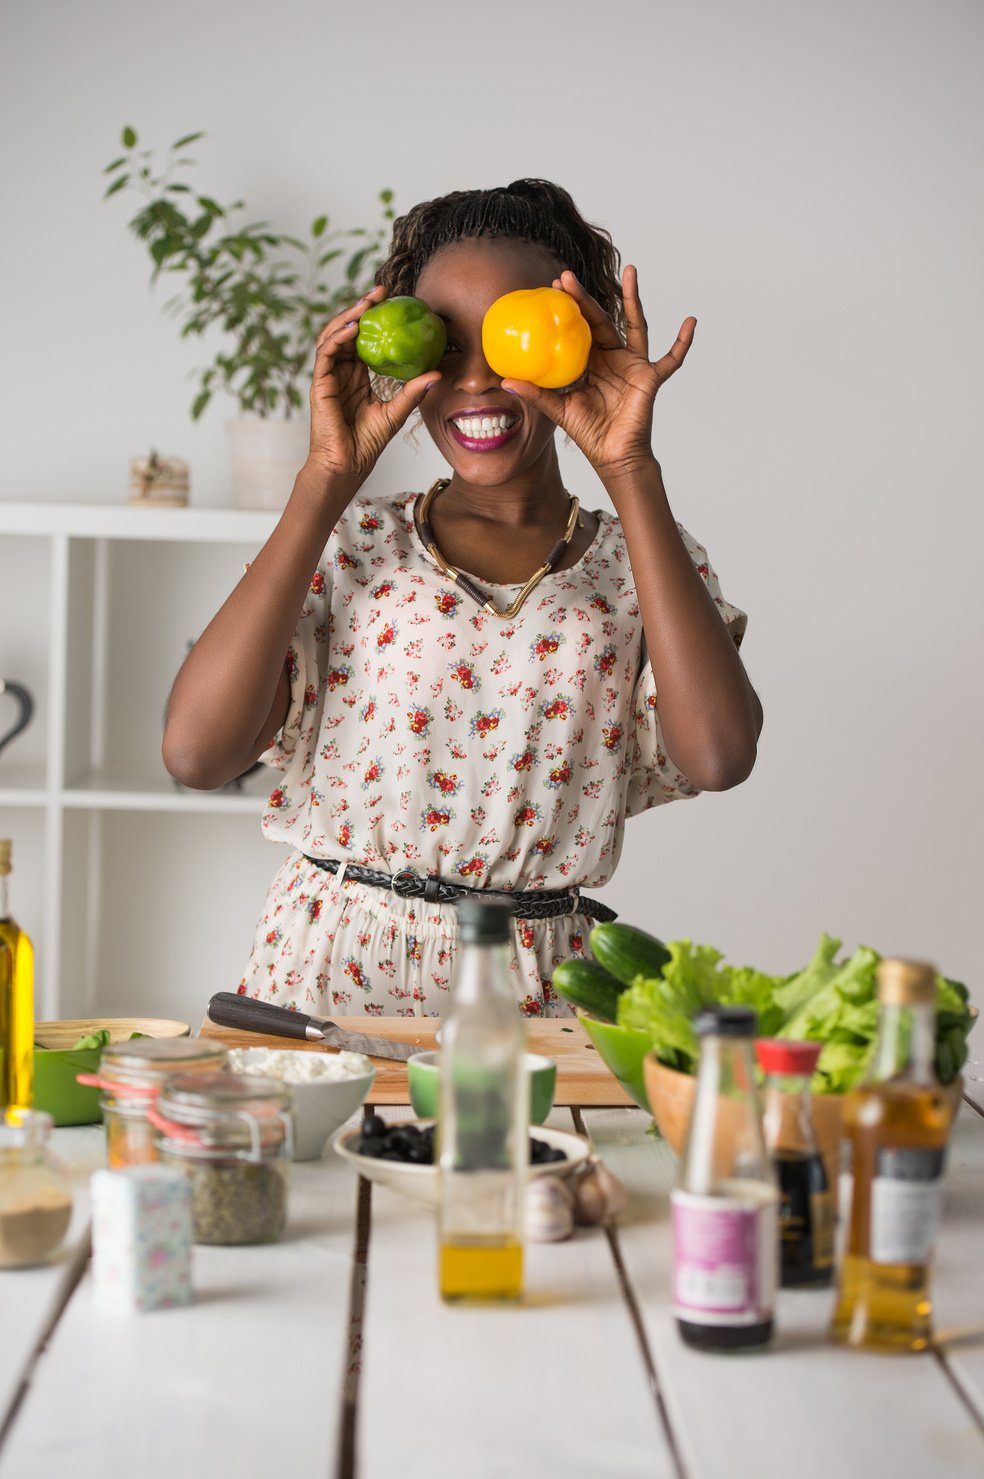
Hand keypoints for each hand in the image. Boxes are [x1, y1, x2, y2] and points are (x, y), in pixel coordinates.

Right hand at [304, 285, 440, 485]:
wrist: (347, 464)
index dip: (374, 319)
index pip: (363, 339)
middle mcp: (341, 371)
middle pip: (347, 330)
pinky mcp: (320, 383)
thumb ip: (412, 392)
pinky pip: (326, 352)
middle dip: (362, 307)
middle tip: (381, 291)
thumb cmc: (367, 442)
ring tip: (367, 302)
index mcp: (356, 375)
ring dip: (349, 316)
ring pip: (333, 335)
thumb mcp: (396, 412)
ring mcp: (328, 375)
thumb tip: (437, 374)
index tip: (393, 302)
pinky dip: (339, 337)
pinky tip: (354, 327)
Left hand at [501, 267, 694, 484]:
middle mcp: (612, 358)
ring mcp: (633, 365)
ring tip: (631, 270)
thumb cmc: (589, 433)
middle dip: (584, 298)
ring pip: (636, 324)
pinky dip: (682, 343)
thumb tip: (505, 381)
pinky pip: (671, 359)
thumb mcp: (559, 409)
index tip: (552, 287)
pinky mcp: (650, 377)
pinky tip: (691, 322)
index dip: (567, 309)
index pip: (577, 329)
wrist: (613, 456)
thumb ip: (536, 394)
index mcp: (590, 362)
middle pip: (600, 320)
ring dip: (634, 298)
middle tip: (567, 276)